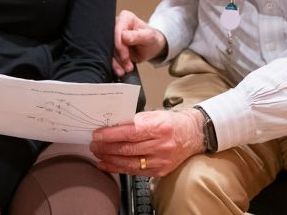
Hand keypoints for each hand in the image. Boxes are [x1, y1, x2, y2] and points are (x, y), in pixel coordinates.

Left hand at [90, 109, 204, 176]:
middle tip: (93, 144)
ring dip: (109, 159)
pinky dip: (117, 168)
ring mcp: (161, 160)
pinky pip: (134, 172)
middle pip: (128, 148)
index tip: (97, 134)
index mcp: (160, 127)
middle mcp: (162, 145)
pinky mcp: (159, 171)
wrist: (192, 135)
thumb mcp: (155, 114)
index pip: (131, 132)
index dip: (111, 135)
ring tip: (97, 153)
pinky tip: (106, 164)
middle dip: (106, 147)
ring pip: (129, 162)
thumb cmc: (171, 123)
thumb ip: (134, 120)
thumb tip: (111, 125)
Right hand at [112, 10, 166, 76]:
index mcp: (125, 18)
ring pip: (109, 51)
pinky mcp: (112, 47)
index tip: (126, 56)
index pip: (117, 31)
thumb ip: (137, 36)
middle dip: (119, 56)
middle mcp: (117, 25)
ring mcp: (113, 37)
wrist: (152, 48)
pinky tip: (121, 70)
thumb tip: (124, 36)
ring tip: (127, 69)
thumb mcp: (149, 37)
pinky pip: (110, 57)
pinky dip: (115, 65)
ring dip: (117, 63)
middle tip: (127, 65)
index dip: (120, 45)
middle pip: (111, 41)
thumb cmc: (151, 39)